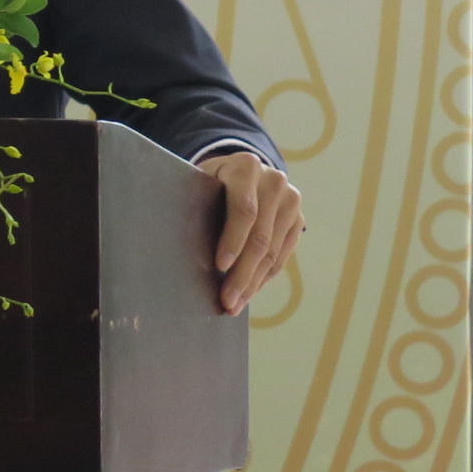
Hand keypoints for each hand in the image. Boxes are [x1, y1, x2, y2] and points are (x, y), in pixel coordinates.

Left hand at [200, 150, 301, 314]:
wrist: (242, 171)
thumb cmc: (208, 180)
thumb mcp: (199, 181)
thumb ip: (194, 201)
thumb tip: (174, 243)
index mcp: (246, 167)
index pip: (244, 209)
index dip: (232, 240)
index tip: (219, 267)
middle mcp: (275, 182)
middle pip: (260, 236)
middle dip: (242, 273)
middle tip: (226, 300)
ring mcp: (291, 202)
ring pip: (272, 251)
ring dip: (252, 283)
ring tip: (233, 304)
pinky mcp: (299, 221)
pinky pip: (282, 256)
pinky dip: (263, 277)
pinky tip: (248, 293)